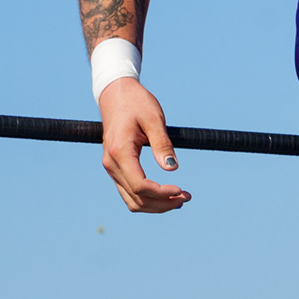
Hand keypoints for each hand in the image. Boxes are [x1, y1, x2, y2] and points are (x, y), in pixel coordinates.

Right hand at [98, 78, 190, 212]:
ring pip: (131, 200)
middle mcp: (111, 164)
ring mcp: (111, 168)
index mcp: (120, 152)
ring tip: (179, 199)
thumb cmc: (136, 102)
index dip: (162, 193)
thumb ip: (162, 144)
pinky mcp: (115, 168)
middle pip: (136, 198)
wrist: (115, 94)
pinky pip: (129, 192)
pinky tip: (165, 195)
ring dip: (155, 205)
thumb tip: (172, 169)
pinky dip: (147, 198)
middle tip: (187, 197)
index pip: (140, 185)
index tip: (182, 190)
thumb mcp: (154, 118)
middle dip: (162, 203)